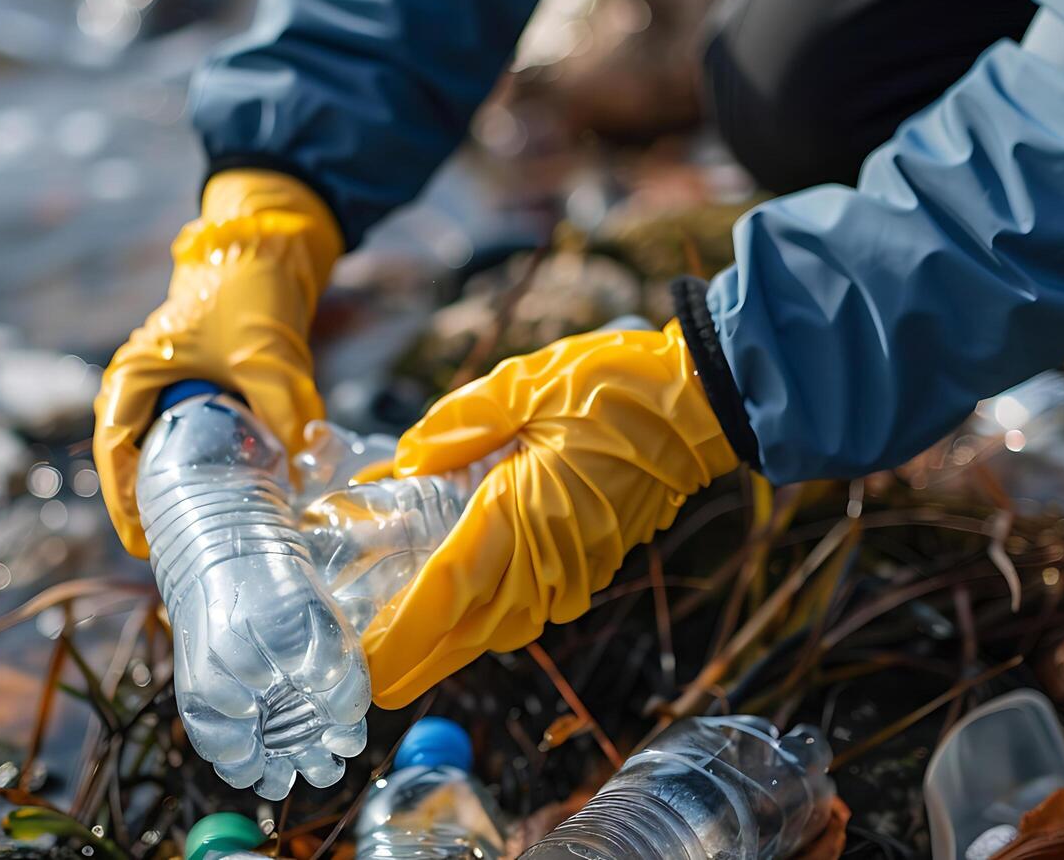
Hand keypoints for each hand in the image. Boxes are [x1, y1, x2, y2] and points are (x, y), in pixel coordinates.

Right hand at [93, 169, 342, 556]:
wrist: (263, 248)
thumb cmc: (248, 291)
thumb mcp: (267, 352)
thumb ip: (283, 405)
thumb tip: (299, 465)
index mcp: (136, 374)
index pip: (115, 449)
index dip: (124, 501)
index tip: (144, 541)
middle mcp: (139, 384)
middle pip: (127, 461)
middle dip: (144, 508)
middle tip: (168, 554)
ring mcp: (162, 388)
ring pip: (152, 454)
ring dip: (167, 492)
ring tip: (188, 539)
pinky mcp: (190, 390)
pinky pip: (180, 441)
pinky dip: (192, 471)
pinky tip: (217, 500)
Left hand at [362, 319, 741, 707]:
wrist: (698, 402)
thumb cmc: (613, 386)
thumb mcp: (520, 385)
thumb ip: (456, 425)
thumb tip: (408, 462)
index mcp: (525, 512)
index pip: (450, 589)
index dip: (403, 634)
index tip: (366, 663)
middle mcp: (549, 558)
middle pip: (469, 630)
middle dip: (414, 660)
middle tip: (365, 677)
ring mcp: (576, 570)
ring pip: (499, 628)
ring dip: (449, 645)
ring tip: (398, 651)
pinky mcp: (591, 567)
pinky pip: (528, 610)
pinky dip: (487, 621)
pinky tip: (458, 610)